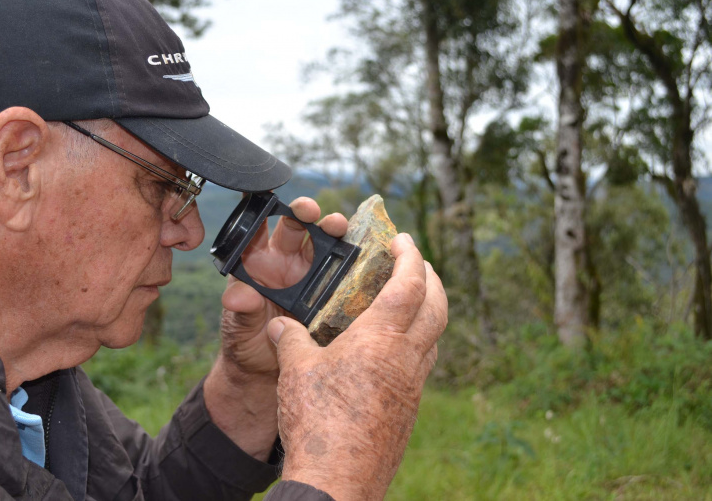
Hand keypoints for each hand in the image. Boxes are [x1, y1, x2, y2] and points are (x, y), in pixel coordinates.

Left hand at [218, 196, 347, 380]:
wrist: (265, 372)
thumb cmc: (245, 342)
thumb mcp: (238, 326)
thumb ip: (240, 309)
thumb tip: (236, 297)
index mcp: (258, 262)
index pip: (260, 229)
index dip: (265, 211)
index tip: (271, 203)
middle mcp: (286, 262)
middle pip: (297, 228)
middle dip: (305, 214)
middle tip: (312, 212)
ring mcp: (311, 275)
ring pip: (324, 243)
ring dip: (333, 230)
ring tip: (338, 226)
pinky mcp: (331, 291)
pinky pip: (344, 271)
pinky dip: (353, 260)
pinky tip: (360, 253)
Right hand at [268, 233, 446, 500]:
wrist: (338, 480)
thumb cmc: (317, 421)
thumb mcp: (296, 370)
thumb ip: (290, 339)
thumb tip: (279, 326)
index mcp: (381, 339)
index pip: (409, 284)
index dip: (411, 256)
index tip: (406, 240)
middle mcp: (406, 358)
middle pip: (436, 307)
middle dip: (430, 279)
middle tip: (415, 264)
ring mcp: (412, 387)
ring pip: (433, 337)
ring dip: (427, 311)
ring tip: (406, 302)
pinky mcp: (408, 410)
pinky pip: (421, 364)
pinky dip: (416, 343)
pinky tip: (391, 351)